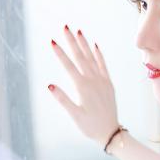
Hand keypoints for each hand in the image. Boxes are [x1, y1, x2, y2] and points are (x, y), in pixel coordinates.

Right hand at [47, 24, 119, 146]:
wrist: (111, 132)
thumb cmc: (90, 126)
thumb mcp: (74, 114)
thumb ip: (63, 99)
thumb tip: (49, 85)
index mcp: (83, 88)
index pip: (69, 66)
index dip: (60, 53)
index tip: (52, 41)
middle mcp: (93, 81)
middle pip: (80, 57)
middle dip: (71, 42)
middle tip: (65, 27)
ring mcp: (102, 81)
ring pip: (92, 59)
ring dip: (84, 44)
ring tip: (78, 31)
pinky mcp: (108, 84)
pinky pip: (103, 66)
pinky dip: (99, 55)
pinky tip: (95, 45)